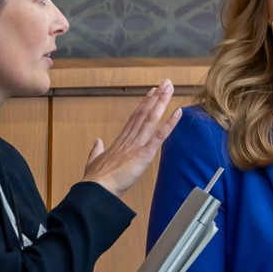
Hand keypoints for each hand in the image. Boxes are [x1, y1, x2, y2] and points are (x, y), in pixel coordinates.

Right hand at [84, 82, 180, 197]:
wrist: (96, 189)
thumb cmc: (95, 179)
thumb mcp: (94, 161)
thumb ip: (96, 150)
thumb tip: (97, 141)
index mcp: (120, 141)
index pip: (135, 118)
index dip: (144, 104)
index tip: (151, 92)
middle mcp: (129, 139)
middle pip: (144, 113)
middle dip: (156, 97)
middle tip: (165, 82)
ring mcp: (137, 144)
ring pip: (151, 118)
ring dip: (162, 102)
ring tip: (169, 88)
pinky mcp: (144, 154)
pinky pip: (160, 136)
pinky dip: (170, 124)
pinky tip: (178, 112)